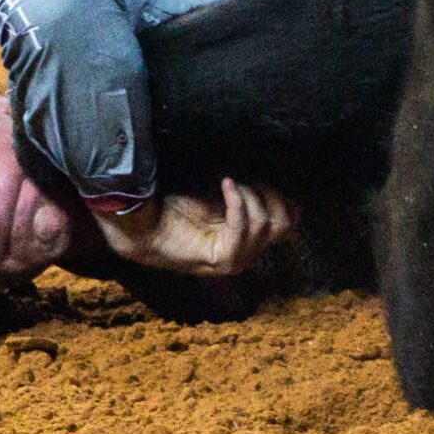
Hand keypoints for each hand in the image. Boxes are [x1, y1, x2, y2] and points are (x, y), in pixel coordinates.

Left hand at [94, 180, 294, 276]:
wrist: (143, 224)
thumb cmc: (176, 205)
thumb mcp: (221, 193)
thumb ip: (248, 190)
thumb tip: (276, 171)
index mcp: (248, 238)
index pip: (289, 223)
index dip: (281, 196)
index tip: (261, 175)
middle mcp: (246, 254)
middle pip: (283, 224)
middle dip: (268, 194)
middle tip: (244, 178)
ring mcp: (236, 261)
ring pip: (265, 224)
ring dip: (248, 196)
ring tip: (227, 182)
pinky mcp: (223, 261)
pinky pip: (244, 227)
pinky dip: (236, 201)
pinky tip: (225, 184)